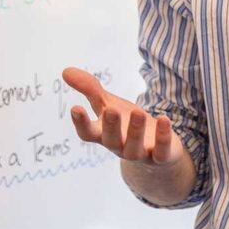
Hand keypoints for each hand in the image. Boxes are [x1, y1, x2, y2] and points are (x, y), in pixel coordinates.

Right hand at [61, 67, 184, 165]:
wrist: (154, 146)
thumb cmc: (126, 123)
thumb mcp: (108, 104)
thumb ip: (89, 89)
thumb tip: (65, 71)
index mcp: (103, 134)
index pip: (87, 133)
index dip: (81, 123)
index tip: (75, 108)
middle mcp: (118, 146)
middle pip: (111, 140)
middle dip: (111, 126)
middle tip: (111, 110)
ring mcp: (139, 153)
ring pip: (134, 148)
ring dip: (136, 131)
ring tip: (138, 111)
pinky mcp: (160, 157)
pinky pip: (161, 152)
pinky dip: (163, 137)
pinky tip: (164, 119)